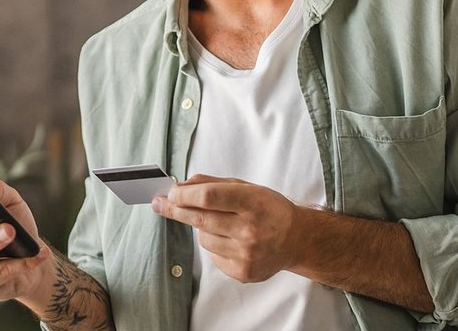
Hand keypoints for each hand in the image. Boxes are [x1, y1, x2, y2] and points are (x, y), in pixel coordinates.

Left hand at [152, 174, 304, 282]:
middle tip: (161, 203)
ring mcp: (247, 254)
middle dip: (177, 210)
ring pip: (203, 239)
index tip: (170, 193)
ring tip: (223, 225)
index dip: (184, 195)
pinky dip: (215, 246)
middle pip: (200, 219)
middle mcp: (251, 230)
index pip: (209, 197)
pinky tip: (232, 242)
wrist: (296, 239)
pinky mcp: (243, 272)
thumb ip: (213, 184)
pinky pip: (212, 257)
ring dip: (203, 229)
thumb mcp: (247, 187)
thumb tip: (181, 186)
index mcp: (253, 203)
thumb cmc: (269, 209)